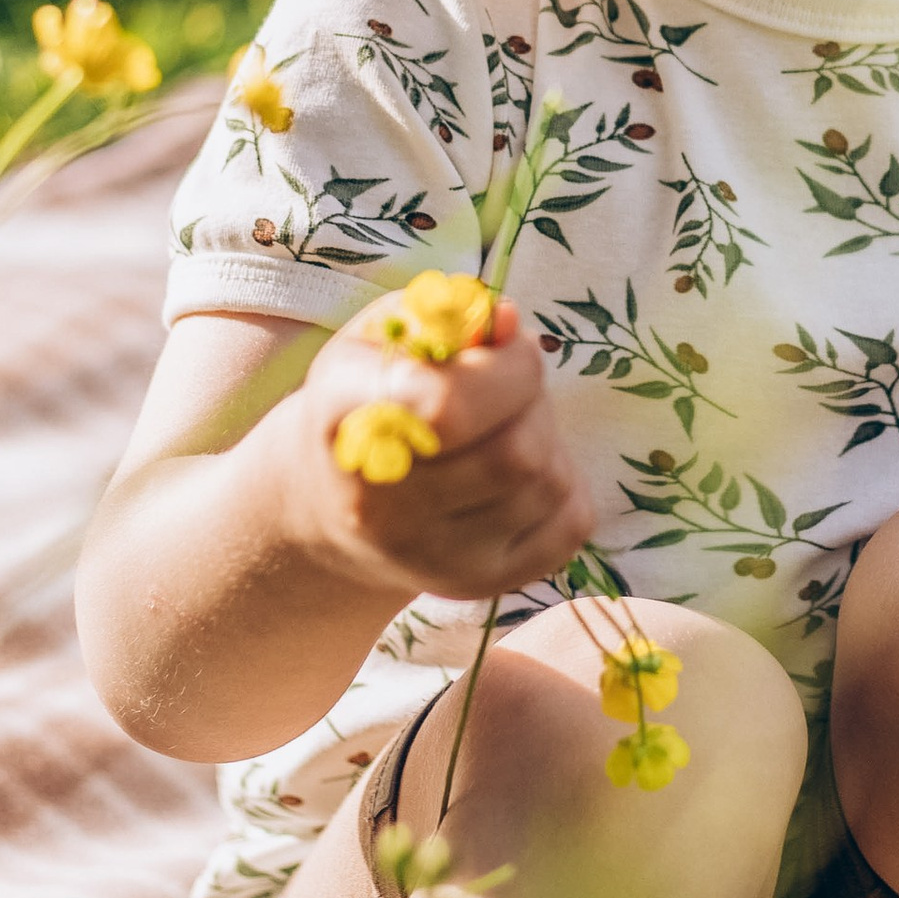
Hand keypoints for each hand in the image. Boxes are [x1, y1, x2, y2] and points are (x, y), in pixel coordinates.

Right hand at [287, 300, 593, 606]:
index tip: (507, 346)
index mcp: (346, 421)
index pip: (448, 408)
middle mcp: (379, 504)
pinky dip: (566, 488)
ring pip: (547, 485)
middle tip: (511, 385)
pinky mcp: (472, 583)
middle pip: (515, 454)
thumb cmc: (369, 397)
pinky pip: (569, 527)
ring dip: (550, 440)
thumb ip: (446, 314)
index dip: (506, 370)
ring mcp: (428, 556)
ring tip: (511, 424)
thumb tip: (510, 323)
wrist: (328, 502)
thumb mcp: (385, 336)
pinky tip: (523, 472)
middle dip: (534, 401)